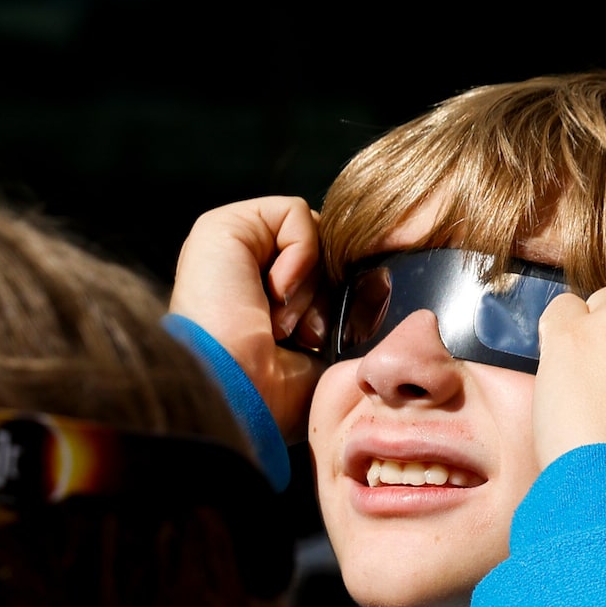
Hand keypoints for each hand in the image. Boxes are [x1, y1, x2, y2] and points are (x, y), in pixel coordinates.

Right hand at [169, 196, 326, 440]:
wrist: (240, 392)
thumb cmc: (275, 393)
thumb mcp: (324, 350)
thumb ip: (346, 310)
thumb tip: (380, 280)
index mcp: (258, 303)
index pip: (323, 276)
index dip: (337, 300)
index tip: (324, 339)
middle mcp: (242, 272)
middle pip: (322, 253)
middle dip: (325, 295)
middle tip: (306, 336)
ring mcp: (232, 248)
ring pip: (312, 235)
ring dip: (310, 284)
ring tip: (284, 325)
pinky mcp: (225, 226)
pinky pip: (296, 214)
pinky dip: (302, 254)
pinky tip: (276, 295)